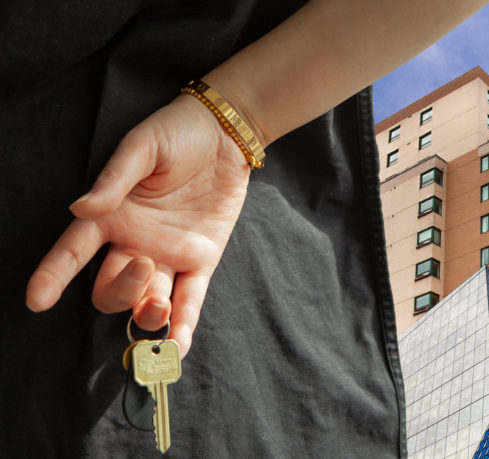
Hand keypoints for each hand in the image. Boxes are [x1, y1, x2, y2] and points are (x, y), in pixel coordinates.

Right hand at [26, 95, 250, 357]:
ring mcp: (169, 255)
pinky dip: (184, 324)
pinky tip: (178, 346)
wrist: (226, 133)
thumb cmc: (177, 132)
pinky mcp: (202, 259)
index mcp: (112, 216)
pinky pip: (191, 299)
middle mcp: (135, 242)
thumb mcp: (142, 147)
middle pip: (111, 288)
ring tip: (159, 308)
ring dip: (148, 316)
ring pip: (148, 301)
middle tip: (142, 265)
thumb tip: (80, 208)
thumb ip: (115, 179)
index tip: (36, 300)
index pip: (73, 252)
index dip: (53, 275)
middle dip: (119, 291)